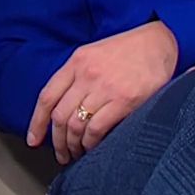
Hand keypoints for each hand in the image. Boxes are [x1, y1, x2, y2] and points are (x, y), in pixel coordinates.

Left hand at [29, 21, 178, 165]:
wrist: (160, 41)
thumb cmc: (128, 50)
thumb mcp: (95, 53)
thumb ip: (77, 76)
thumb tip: (63, 107)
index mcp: (76, 62)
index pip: (47, 96)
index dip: (36, 122)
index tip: (33, 139)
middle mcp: (87, 74)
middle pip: (59, 116)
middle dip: (56, 141)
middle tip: (60, 153)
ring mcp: (105, 87)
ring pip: (76, 125)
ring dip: (73, 145)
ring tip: (77, 153)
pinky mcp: (124, 99)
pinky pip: (97, 128)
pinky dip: (91, 143)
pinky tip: (93, 147)